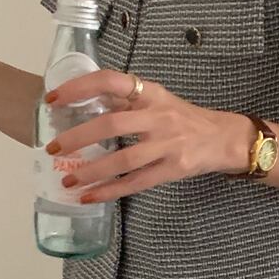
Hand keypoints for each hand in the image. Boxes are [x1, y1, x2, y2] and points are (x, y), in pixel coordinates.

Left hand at [43, 69, 254, 201]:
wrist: (226, 138)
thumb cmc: (185, 118)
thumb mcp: (158, 100)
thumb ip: (125, 101)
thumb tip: (82, 101)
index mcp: (151, 93)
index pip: (111, 82)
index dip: (79, 88)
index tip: (52, 99)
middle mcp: (158, 116)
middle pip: (112, 123)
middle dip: (79, 136)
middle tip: (53, 147)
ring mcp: (168, 144)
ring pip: (124, 159)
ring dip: (93, 171)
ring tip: (68, 180)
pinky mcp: (174, 169)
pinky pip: (137, 182)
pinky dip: (111, 191)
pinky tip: (91, 196)